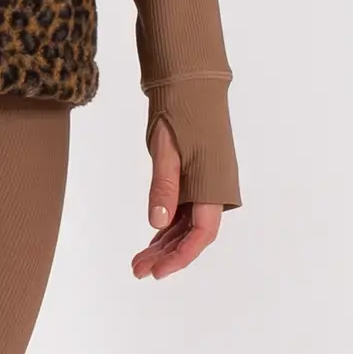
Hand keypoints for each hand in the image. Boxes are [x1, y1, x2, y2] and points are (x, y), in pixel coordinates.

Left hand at [131, 115, 222, 278]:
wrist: (190, 81)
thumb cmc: (181, 110)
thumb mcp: (167, 148)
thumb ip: (164, 185)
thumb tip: (156, 223)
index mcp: (213, 185)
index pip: (201, 233)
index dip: (180, 256)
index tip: (157, 272)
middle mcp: (213, 189)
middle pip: (191, 234)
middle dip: (166, 255)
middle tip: (138, 270)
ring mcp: (205, 184)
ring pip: (186, 223)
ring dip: (165, 242)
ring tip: (139, 260)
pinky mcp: (196, 176)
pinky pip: (183, 208)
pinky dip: (167, 223)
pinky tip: (153, 236)